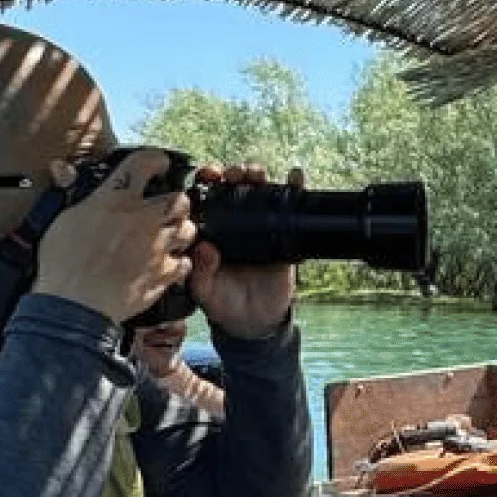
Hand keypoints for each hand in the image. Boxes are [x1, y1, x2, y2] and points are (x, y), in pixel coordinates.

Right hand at [36, 151, 193, 323]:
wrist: (76, 305)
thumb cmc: (63, 263)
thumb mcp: (60, 218)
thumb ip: (69, 191)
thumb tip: (63, 169)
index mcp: (116, 199)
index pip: (145, 163)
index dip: (155, 160)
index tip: (157, 163)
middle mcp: (143, 219)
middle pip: (179, 199)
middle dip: (175, 201)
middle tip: (162, 208)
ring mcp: (157, 247)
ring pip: (188, 229)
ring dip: (179, 230)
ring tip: (165, 236)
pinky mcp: (164, 274)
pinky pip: (184, 262)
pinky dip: (178, 262)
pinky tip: (165, 263)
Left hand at [187, 162, 300, 337]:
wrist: (255, 322)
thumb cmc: (223, 304)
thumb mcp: (204, 291)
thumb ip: (201, 272)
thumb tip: (205, 248)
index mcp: (210, 231)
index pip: (206, 198)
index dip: (206, 181)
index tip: (208, 174)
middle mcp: (233, 224)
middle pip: (233, 188)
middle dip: (233, 173)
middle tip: (234, 174)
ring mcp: (259, 227)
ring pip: (259, 192)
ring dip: (258, 176)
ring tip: (257, 175)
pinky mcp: (283, 236)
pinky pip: (290, 210)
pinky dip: (294, 190)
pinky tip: (295, 179)